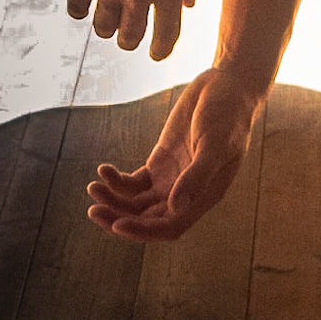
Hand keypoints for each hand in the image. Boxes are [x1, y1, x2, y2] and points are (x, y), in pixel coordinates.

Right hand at [68, 0, 199, 56]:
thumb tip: (189, 2)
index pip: (167, 36)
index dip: (161, 50)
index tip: (156, 53)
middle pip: (132, 37)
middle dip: (131, 40)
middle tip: (128, 35)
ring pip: (103, 29)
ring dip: (106, 29)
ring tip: (107, 21)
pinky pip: (76, 8)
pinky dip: (79, 11)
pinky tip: (83, 3)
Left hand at [86, 68, 262, 240]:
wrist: (226, 88)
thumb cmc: (228, 116)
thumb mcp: (215, 143)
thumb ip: (197, 175)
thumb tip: (177, 207)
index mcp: (203, 197)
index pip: (169, 226)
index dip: (143, 231)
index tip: (117, 224)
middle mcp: (185, 195)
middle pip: (147, 219)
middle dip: (119, 218)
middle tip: (93, 210)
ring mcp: (171, 180)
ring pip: (136, 203)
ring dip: (114, 200)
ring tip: (92, 186)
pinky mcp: (160, 164)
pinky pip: (133, 183)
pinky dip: (116, 180)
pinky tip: (103, 169)